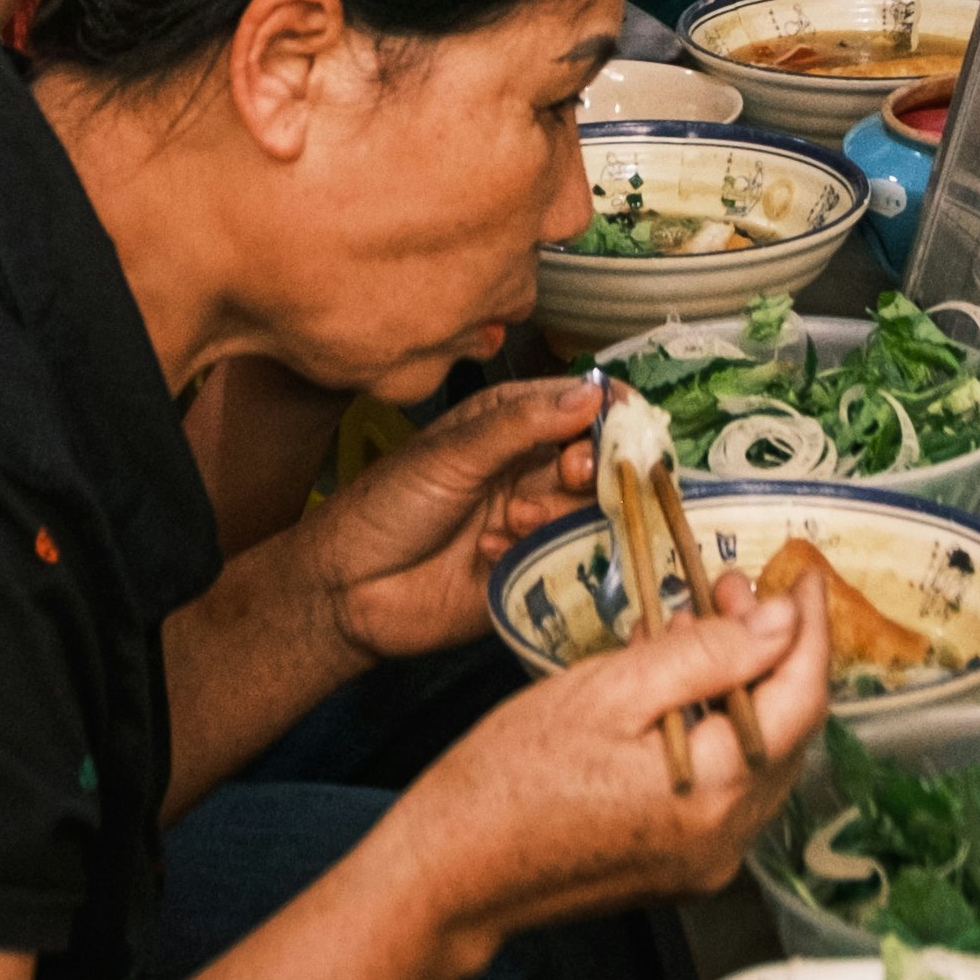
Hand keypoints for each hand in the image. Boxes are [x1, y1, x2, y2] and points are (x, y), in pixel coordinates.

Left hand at [297, 379, 608, 664]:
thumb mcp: (452, 453)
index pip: (580, 405)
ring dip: (555, 511)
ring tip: (512, 518)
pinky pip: (565, 562)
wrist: (348, 587)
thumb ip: (522, 424)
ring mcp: (534, 522)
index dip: (610, 410)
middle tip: (574, 472)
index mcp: (511, 424)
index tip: (631, 417)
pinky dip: (535, 552)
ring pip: (586, 510)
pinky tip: (489, 553)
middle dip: (591, 465)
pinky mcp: (533, 573)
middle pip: (596, 460)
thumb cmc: (387, 506)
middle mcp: (530, 470)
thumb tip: (591, 391)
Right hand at [389, 569, 831, 942]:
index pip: (801, 702)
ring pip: (757, 759)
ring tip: (702, 621)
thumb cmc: (511, 776)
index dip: (811, 631)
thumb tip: (785, 622)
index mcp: (715, 797)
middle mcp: (726, 842)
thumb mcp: (607, 693)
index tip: (808, 575)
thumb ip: (706, 656)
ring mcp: (705, 863)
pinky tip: (681, 687)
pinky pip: (725, 789)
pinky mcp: (679, 868)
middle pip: (787, 733)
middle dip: (774, 653)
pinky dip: (717, 730)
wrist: (450, 874)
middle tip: (735, 586)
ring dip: (744, 688)